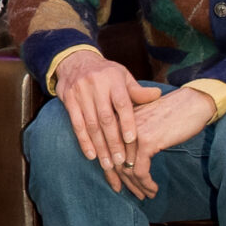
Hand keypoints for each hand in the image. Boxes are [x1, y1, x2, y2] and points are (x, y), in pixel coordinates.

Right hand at [54, 51, 164, 193]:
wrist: (75, 60)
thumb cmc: (106, 73)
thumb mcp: (123, 76)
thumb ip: (137, 90)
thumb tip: (157, 95)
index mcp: (113, 79)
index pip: (121, 103)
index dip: (126, 122)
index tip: (132, 140)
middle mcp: (95, 85)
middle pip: (105, 118)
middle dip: (113, 141)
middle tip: (121, 161)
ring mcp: (79, 92)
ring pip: (90, 124)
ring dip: (99, 146)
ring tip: (108, 164)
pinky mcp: (68, 99)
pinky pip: (76, 123)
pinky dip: (83, 140)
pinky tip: (91, 154)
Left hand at [106, 87, 219, 200]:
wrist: (191, 103)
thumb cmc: (170, 113)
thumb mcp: (144, 123)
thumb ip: (132, 137)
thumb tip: (127, 162)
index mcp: (116, 122)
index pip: (107, 152)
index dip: (112, 173)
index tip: (118, 186)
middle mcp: (119, 127)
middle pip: (115, 162)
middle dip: (124, 182)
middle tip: (136, 195)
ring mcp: (132, 135)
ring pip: (126, 169)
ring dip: (137, 186)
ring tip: (146, 195)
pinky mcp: (146, 142)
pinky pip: (140, 170)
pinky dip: (146, 184)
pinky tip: (153, 189)